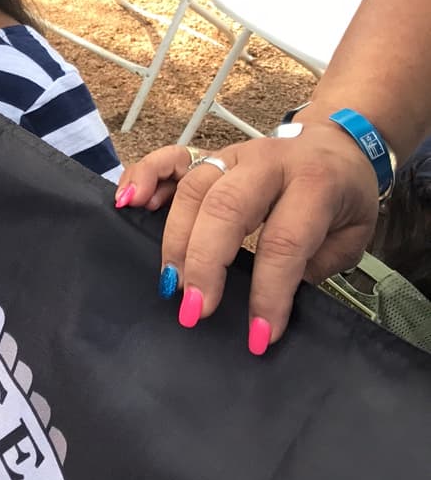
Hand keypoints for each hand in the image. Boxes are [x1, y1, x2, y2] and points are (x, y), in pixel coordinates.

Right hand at [116, 125, 379, 352]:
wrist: (336, 143)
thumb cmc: (344, 197)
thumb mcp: (352, 237)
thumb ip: (315, 267)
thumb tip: (269, 303)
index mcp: (315, 182)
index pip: (284, 240)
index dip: (270, 292)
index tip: (260, 336)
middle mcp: (267, 162)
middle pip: (226, 208)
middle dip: (206, 264)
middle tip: (196, 311)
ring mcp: (233, 155)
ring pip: (193, 190)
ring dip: (175, 240)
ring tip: (170, 283)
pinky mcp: (209, 155)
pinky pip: (168, 159)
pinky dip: (143, 177)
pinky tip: (128, 204)